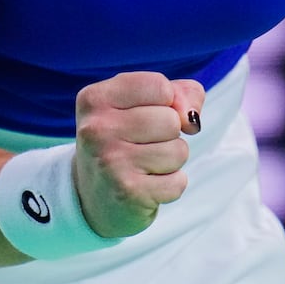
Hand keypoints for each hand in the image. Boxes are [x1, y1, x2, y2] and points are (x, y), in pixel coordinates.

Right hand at [71, 71, 204, 238]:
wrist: (93, 197)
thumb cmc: (125, 141)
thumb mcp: (142, 105)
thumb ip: (178, 94)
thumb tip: (191, 118)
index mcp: (95, 99)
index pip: (159, 86)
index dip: (167, 102)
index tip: (146, 115)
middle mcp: (97, 128)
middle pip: (171, 120)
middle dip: (169, 135)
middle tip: (142, 146)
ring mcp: (111, 161)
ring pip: (178, 150)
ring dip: (171, 161)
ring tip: (144, 166)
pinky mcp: (128, 193)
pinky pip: (178, 182)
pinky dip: (170, 186)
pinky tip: (146, 187)